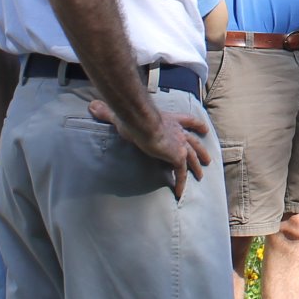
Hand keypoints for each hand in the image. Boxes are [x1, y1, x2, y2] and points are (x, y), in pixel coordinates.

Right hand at [88, 98, 212, 197]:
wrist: (142, 123)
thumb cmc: (133, 117)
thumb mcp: (122, 114)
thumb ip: (108, 111)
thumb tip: (92, 106)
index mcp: (170, 119)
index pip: (187, 121)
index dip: (196, 125)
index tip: (204, 129)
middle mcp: (178, 132)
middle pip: (194, 142)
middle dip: (201, 150)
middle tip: (207, 159)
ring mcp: (179, 145)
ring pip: (192, 158)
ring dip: (196, 167)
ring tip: (200, 175)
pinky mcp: (177, 157)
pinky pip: (181, 173)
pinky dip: (181, 183)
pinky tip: (180, 193)